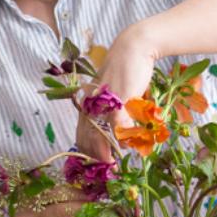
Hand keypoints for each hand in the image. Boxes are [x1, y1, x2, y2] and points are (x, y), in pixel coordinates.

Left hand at [75, 25, 159, 162]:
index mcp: (89, 100)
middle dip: (93, 154)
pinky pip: (118, 124)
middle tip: (101, 168)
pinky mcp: (119, 99)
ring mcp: (104, 101)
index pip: (81, 129)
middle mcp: (92, 101)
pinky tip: (125, 145)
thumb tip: (122, 132)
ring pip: (99, 132)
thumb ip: (114, 109)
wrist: (134, 48)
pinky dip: (121, 137)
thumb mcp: (115, 90)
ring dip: (105, 150)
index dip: (85, 147)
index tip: (91, 161)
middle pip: (87, 134)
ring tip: (111, 162)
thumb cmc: (126, 69)